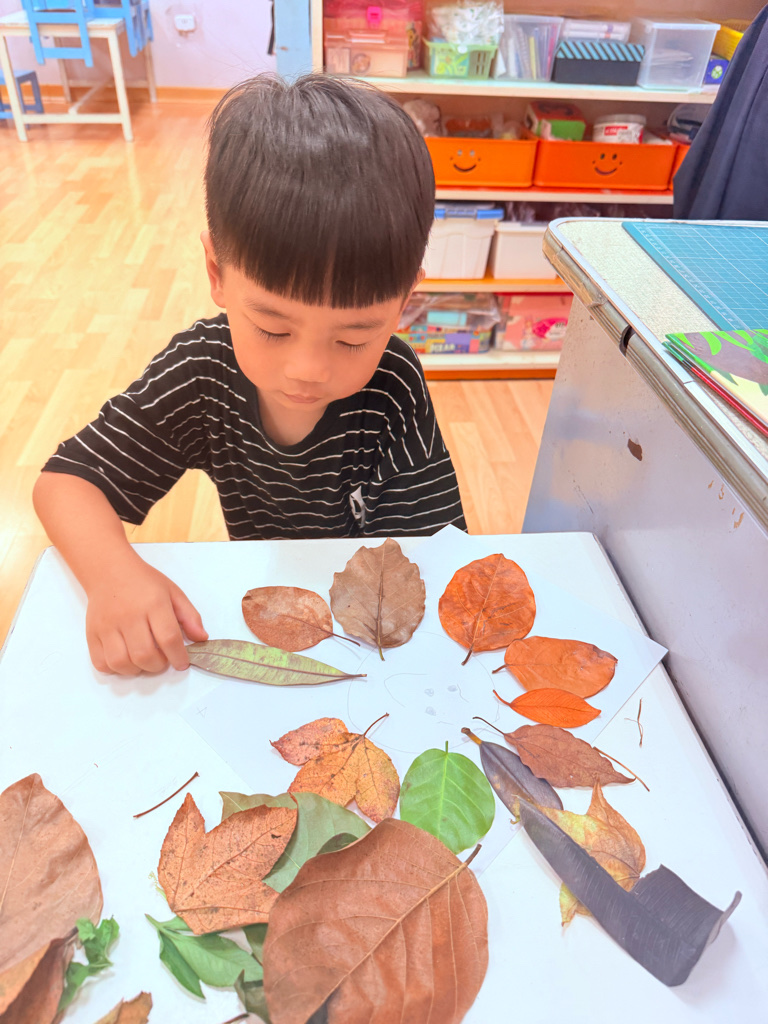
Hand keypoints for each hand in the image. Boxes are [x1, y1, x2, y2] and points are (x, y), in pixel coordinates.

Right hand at [85, 559, 207, 675]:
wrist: (109, 571)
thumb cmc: (144, 583)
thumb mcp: (173, 592)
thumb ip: (190, 616)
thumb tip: (202, 639)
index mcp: (153, 604)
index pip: (169, 638)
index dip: (178, 657)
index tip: (182, 663)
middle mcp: (129, 616)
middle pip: (144, 655)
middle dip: (158, 665)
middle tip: (162, 660)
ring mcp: (107, 626)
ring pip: (121, 663)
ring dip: (137, 670)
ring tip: (144, 660)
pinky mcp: (92, 633)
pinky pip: (101, 663)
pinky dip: (115, 669)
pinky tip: (125, 659)